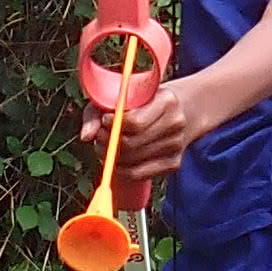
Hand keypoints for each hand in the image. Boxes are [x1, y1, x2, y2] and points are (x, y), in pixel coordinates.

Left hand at [85, 72, 207, 188]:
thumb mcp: (124, 95)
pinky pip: (140, 175)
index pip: (134, 123)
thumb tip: (85, 137)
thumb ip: (98, 111)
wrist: (186, 108)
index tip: (105, 120)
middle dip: (108, 143)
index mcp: (167, 101)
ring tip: (107, 146)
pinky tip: (117, 161)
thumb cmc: (148, 100)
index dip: (113, 125)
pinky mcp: (174, 164)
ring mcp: (176, 146)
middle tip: (100, 137)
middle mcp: (175, 124)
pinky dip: (123, 171)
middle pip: (131, 144)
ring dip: (112, 158)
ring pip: (133, 162)